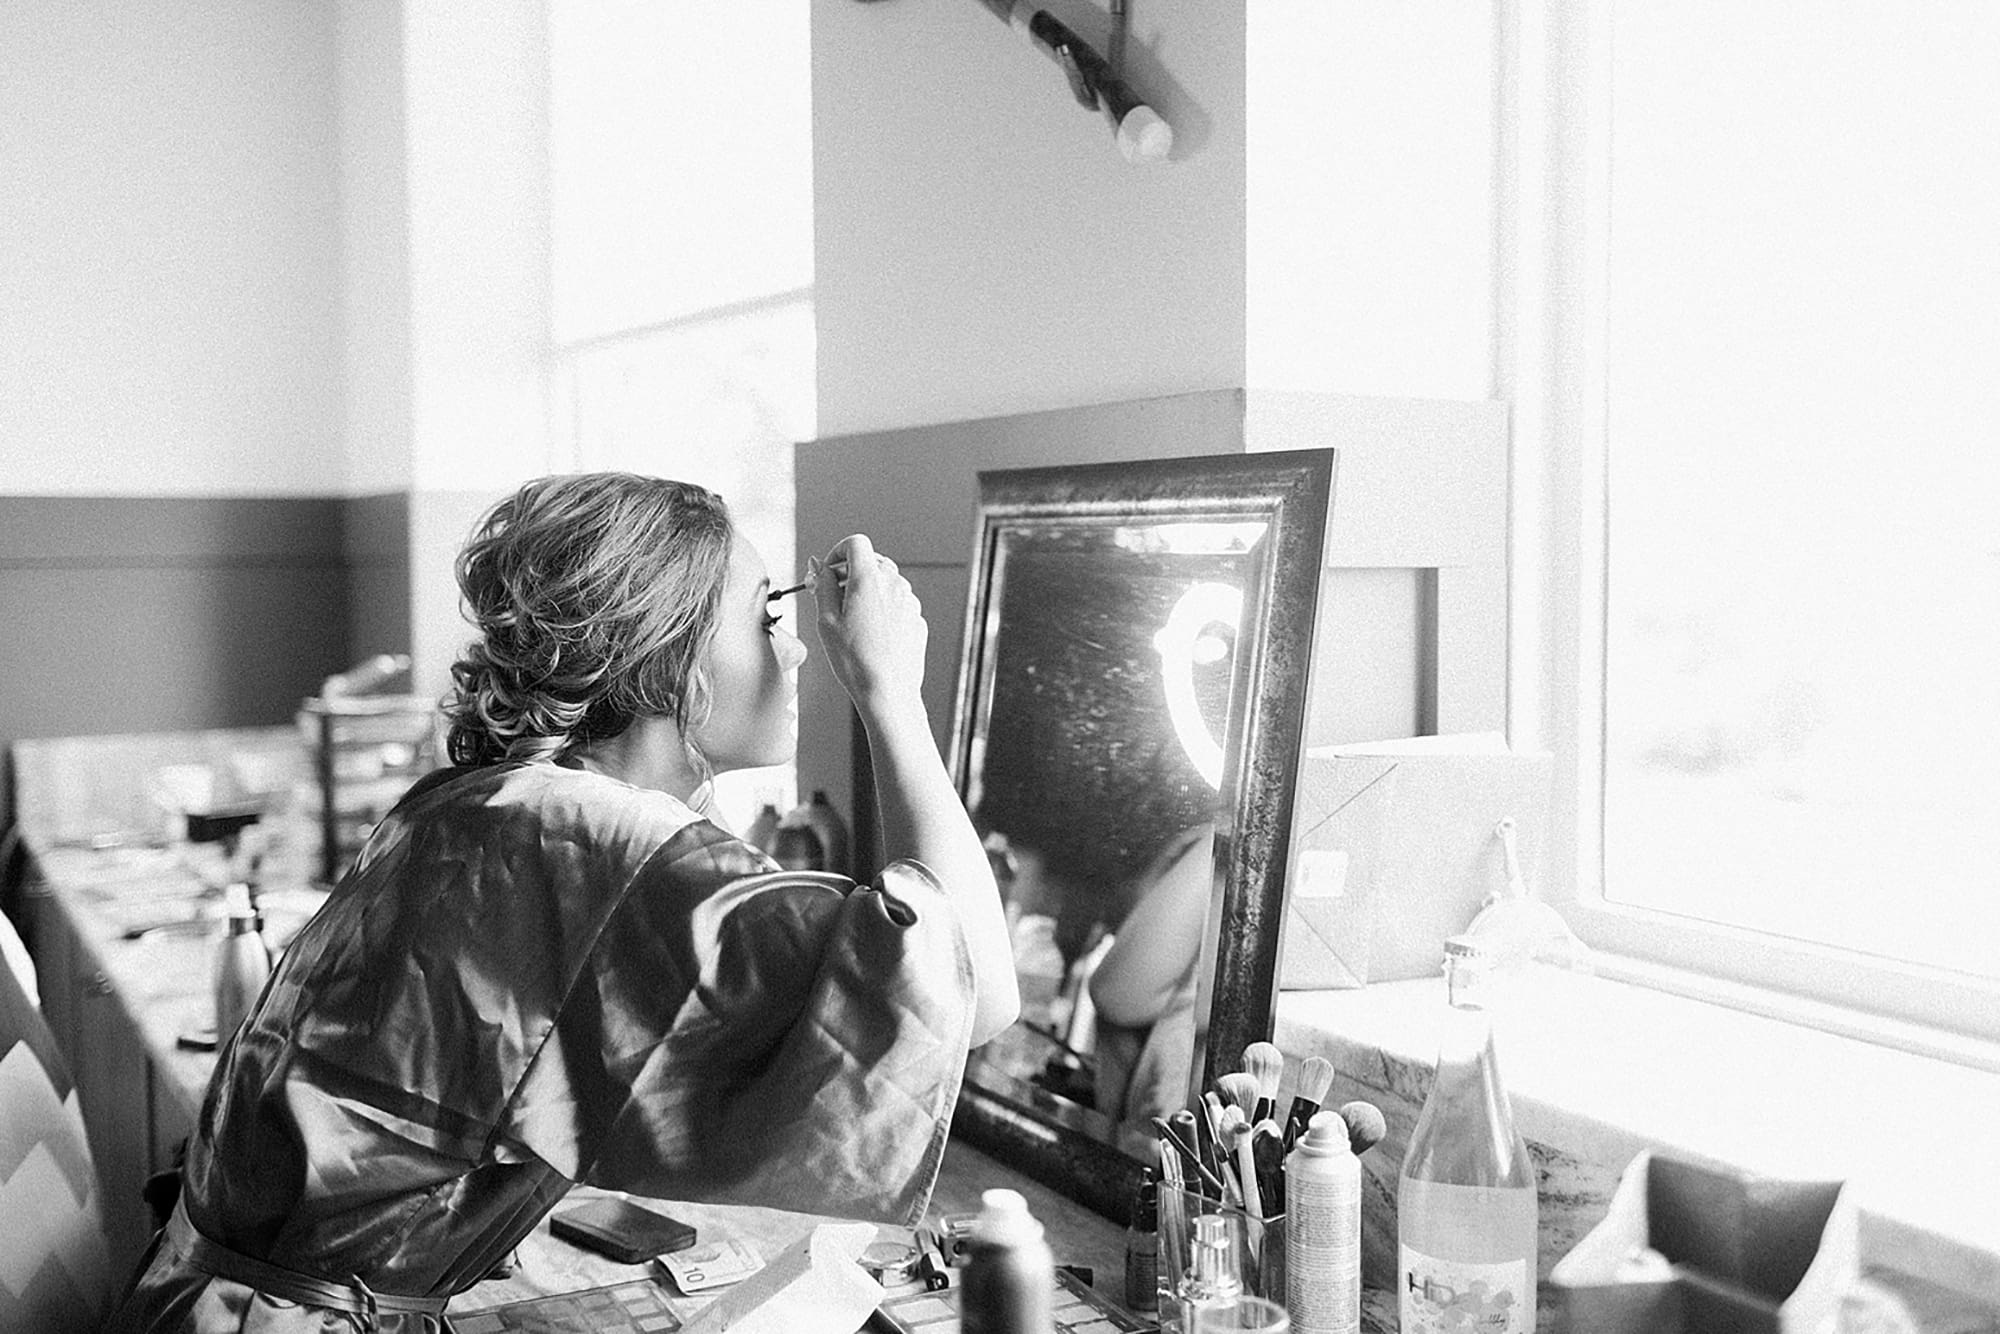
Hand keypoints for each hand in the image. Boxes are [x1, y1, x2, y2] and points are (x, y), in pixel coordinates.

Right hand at [811, 534, 927, 722]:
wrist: (888, 691)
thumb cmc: (856, 660)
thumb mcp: (826, 620)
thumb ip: (823, 585)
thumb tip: (819, 566)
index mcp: (870, 578)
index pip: (856, 543)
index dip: (837, 552)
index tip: (828, 570)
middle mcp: (895, 584)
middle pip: (872, 560)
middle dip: (850, 572)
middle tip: (832, 595)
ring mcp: (910, 600)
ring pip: (886, 582)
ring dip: (867, 590)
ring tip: (850, 619)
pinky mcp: (917, 618)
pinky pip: (897, 603)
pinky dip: (882, 608)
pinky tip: (870, 633)